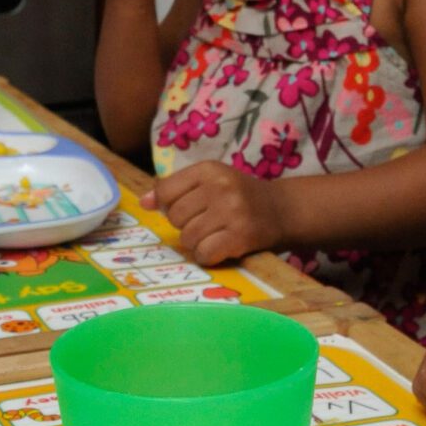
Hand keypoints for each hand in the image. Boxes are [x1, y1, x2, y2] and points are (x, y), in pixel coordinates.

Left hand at [147, 161, 286, 264]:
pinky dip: (207, 256)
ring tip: (213, 235)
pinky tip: (219, 248)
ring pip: (188, 237)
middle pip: (175, 216)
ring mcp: (232, 211)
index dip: (169, 205)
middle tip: (204, 223)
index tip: (186, 208)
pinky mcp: (241, 235)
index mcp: (208, 169)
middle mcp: (220, 187)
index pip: (165, 190)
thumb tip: (144, 203)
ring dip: (196, 243)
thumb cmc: (238, 195)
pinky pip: (204, 254)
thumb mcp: (209, 181)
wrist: (281, 209)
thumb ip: (175, 189)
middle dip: (185, 225)